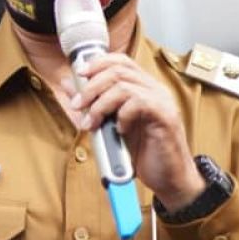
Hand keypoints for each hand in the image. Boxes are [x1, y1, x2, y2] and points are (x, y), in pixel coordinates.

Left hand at [64, 54, 203, 210]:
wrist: (169, 178)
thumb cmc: (143, 152)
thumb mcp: (110, 125)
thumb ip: (92, 104)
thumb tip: (69, 86)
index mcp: (143, 88)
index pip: (120, 61)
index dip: (98, 63)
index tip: (79, 73)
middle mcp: (154, 89)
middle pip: (118, 71)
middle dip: (91, 87)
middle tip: (78, 105)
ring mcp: (162, 101)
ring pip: (124, 87)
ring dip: (100, 105)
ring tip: (92, 123)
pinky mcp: (165, 116)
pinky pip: (138, 103)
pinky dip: (121, 116)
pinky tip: (119, 131)